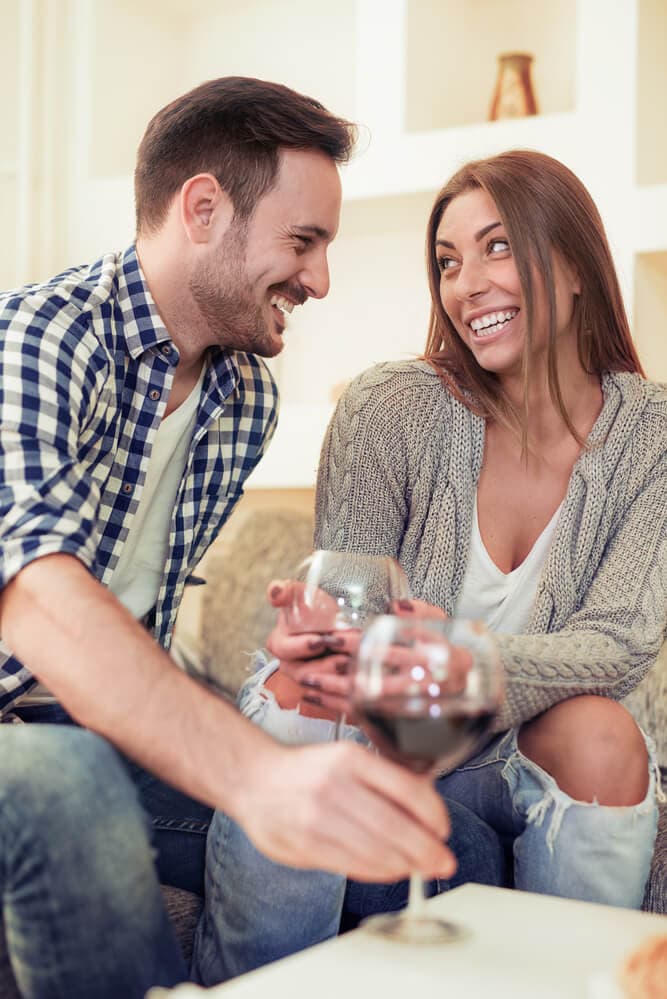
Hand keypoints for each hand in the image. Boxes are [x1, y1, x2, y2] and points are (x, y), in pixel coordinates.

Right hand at [234, 738, 456, 881]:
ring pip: (376, 851)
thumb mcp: (346, 758)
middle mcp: (334, 784)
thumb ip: (383, 780)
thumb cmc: (307, 771)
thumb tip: (428, 809)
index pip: (406, 788)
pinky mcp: (305, 845)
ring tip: (419, 869)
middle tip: (443, 861)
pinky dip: (378, 872)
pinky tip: (390, 870)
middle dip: (426, 850)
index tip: (443, 829)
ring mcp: (317, 817)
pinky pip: (353, 866)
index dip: (434, 814)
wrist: (252, 779)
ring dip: (405, 865)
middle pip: (395, 826)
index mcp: (351, 758)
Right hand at [265, 579, 359, 716]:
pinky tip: (359, 676)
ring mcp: (308, 678)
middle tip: (343, 657)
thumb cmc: (314, 606)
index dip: (300, 647)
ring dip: (336, 676)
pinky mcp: (325, 687)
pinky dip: (345, 687)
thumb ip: (286, 590)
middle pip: (301, 673)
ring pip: (318, 685)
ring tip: (353, 664)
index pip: (283, 649)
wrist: (336, 618)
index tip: (319, 640)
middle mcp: (291, 664)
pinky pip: (332, 695)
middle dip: (323, 666)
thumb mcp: (301, 594)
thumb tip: (275, 591)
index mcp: (280, 643)